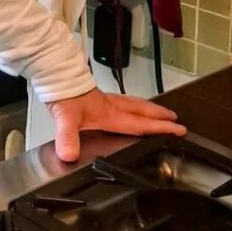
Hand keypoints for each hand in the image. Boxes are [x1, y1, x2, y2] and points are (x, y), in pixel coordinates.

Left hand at [47, 88, 185, 161]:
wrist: (52, 75)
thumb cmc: (61, 95)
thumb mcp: (63, 119)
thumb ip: (67, 137)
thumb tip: (69, 155)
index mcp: (108, 113)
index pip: (140, 123)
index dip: (160, 128)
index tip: (179, 130)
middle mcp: (109, 105)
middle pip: (141, 110)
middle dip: (159, 115)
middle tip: (176, 119)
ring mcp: (103, 99)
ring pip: (132, 103)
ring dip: (147, 108)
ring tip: (158, 112)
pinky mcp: (94, 96)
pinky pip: (120, 100)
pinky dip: (130, 104)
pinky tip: (125, 107)